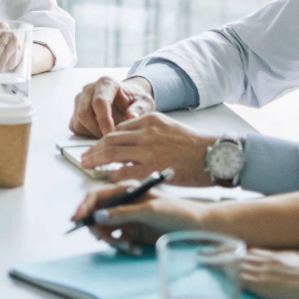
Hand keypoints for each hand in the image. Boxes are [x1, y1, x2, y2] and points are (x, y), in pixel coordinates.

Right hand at [69, 74, 153, 136]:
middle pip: (84, 113)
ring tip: (109, 136)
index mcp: (106, 83)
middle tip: (111, 140)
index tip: (111, 135)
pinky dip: (86, 135)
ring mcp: (80, 100)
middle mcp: (89, 89)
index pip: (99, 102)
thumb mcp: (145, 102)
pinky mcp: (75, 112)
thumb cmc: (135, 100)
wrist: (127, 100)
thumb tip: (131, 116)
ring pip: (78, 122)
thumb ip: (140, 109)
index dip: (104, 121)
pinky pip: (75, 127)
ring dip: (92, 133)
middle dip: (97, 130)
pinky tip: (101, 134)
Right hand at [70, 180, 201, 251]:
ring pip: (105, 230)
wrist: (199, 228)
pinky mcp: (134, 233)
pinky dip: (121, 246)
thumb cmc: (178, 213)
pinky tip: (134, 249)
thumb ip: (122, 213)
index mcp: (127, 190)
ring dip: (112, 240)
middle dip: (99, 229)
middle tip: (107, 241)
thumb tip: (96, 216)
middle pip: (96, 215)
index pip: (96, 196)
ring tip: (127, 246)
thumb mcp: (149, 211)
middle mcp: (124, 203)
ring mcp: (128, 219)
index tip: (76, 220)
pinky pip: (117, 240)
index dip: (84, 207)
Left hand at [78, 112, 216, 184]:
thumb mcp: (168, 127)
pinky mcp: (152, 168)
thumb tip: (126, 139)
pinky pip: (123, 172)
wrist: (214, 155)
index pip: (118, 129)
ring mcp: (148, 150)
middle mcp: (146, 132)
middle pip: (110, 139)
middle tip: (83, 157)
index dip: (103, 139)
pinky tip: (107, 179)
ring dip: (96, 160)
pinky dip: (111, 176)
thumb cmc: (194, 145)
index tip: (94, 146)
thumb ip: (147, 130)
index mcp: (149, 120)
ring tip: (87, 165)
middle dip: (93, 149)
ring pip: (112, 153)